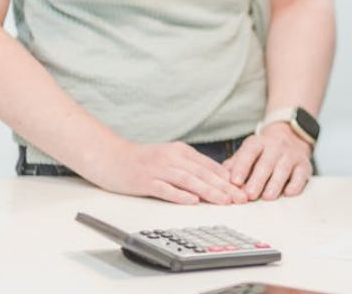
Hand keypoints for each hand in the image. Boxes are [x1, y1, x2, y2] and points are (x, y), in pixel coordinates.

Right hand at [88, 140, 248, 204]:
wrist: (108, 156)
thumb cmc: (141, 160)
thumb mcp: (169, 158)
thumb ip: (189, 166)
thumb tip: (214, 178)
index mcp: (181, 151)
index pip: (209, 166)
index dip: (228, 178)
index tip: (243, 189)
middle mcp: (172, 158)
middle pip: (203, 174)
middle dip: (224, 187)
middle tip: (240, 198)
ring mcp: (158, 169)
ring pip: (188, 180)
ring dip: (208, 191)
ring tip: (224, 201)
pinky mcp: (144, 180)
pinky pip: (164, 188)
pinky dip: (179, 195)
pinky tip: (192, 201)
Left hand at [223, 123, 313, 200]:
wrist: (291, 138)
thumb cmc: (262, 153)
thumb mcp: (247, 153)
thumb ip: (233, 165)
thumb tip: (220, 180)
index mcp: (258, 143)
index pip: (249, 153)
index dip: (242, 167)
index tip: (234, 182)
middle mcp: (276, 146)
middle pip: (266, 163)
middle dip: (257, 180)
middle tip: (249, 195)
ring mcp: (291, 155)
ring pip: (284, 169)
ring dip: (275, 183)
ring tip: (267, 197)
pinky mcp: (304, 165)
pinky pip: (301, 174)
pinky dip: (296, 184)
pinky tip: (289, 193)